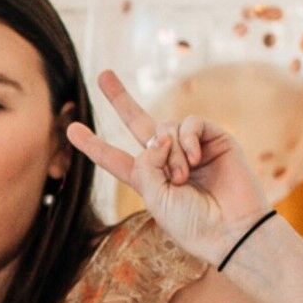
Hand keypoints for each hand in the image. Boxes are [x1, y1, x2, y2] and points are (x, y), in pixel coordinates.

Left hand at [66, 70, 271, 265]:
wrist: (231, 228)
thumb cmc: (191, 222)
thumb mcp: (154, 197)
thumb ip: (146, 165)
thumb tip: (158, 136)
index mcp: (145, 179)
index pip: (112, 158)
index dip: (92, 144)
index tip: (71, 128)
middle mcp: (165, 159)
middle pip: (137, 122)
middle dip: (120, 98)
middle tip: (103, 74)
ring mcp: (190, 147)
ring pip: (165, 129)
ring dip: (171, 153)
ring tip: (184, 178)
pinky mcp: (215, 139)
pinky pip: (191, 124)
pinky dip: (189, 139)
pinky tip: (196, 159)